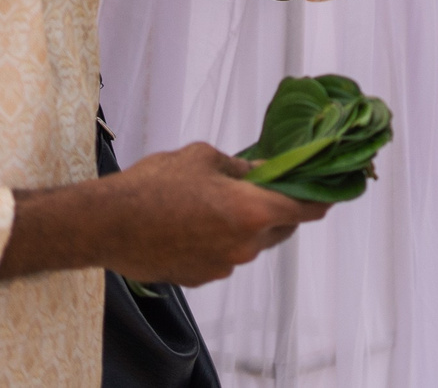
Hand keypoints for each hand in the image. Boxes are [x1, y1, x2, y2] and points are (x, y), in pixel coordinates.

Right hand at [0, 143, 327, 285]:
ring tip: (220, 203)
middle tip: (269, 188)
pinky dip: (223, 241)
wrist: (106, 224)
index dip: (322, 198)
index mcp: (253, 212)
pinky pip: (225, 257)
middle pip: (282, 228)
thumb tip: (261, 172)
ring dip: (248, 225)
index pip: (307, 210)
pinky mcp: (200, 278)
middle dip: (281, 209)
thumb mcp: (203, 158)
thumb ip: (240, 168)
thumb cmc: (154, 185)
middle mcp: (245, 246)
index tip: (331, 189)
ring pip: (252, 244)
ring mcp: (223, 266)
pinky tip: (197, 223)